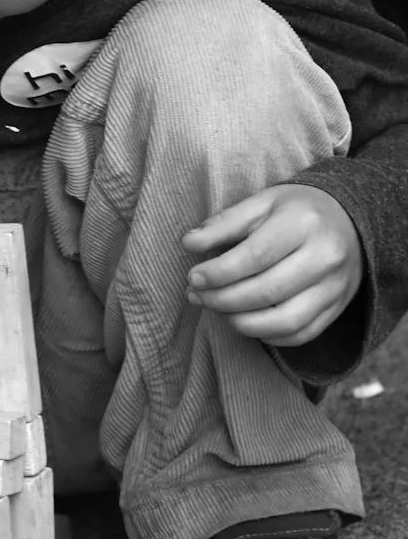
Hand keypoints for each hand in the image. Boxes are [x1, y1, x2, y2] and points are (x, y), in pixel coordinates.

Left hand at [181, 183, 363, 346]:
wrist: (350, 220)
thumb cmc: (296, 210)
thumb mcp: (262, 203)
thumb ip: (224, 223)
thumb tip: (188, 243)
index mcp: (304, 223)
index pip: (256, 255)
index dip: (219, 272)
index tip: (193, 277)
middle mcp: (325, 257)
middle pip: (267, 291)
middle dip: (222, 299)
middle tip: (196, 296)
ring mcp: (336, 286)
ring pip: (285, 320)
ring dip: (242, 322)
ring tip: (217, 310)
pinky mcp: (338, 307)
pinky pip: (301, 334)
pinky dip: (268, 334)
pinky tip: (245, 321)